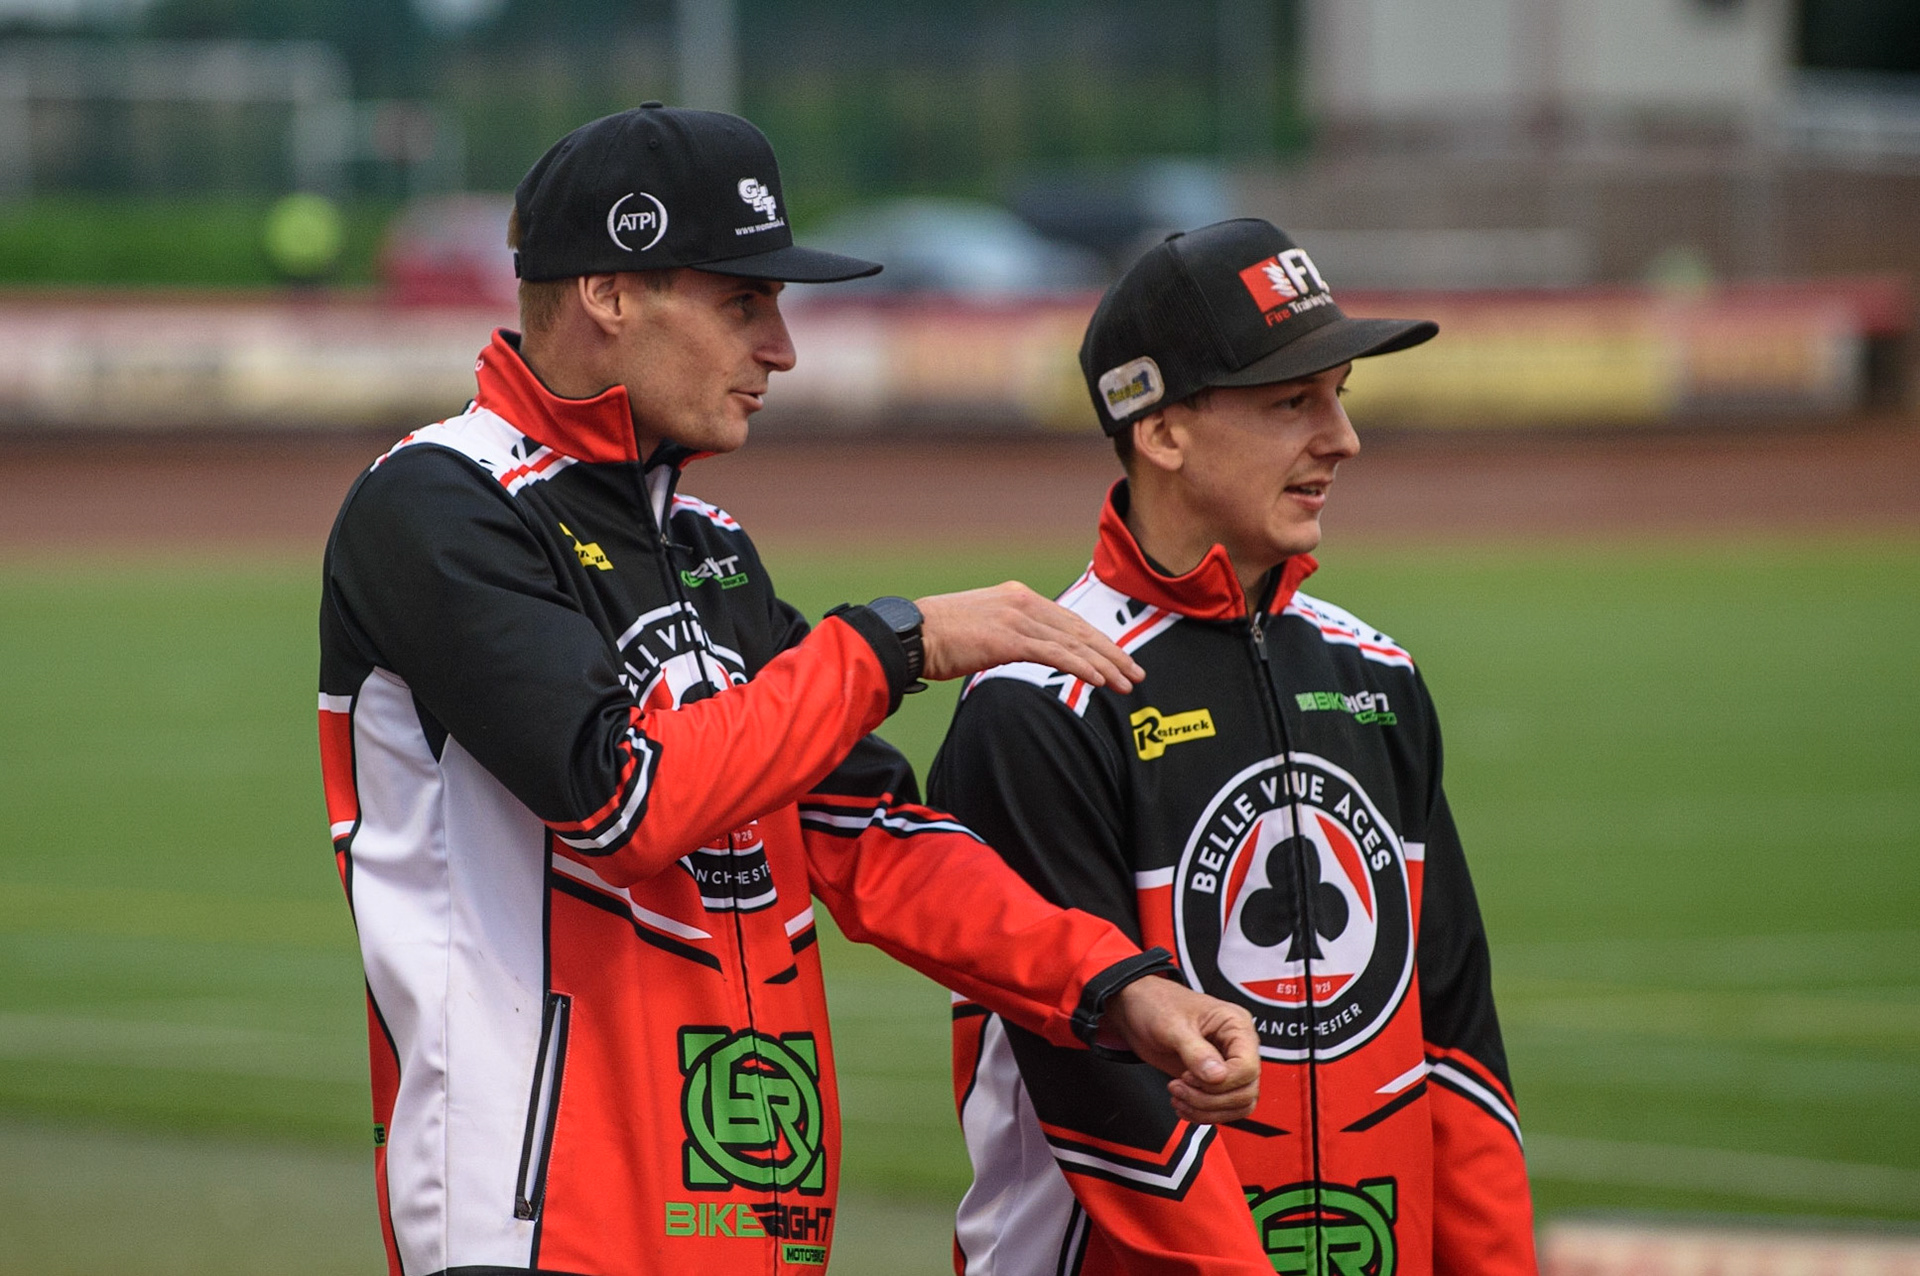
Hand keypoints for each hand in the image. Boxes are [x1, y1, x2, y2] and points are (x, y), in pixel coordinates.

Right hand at [915, 582, 1144, 691]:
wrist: (910, 634)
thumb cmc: (936, 638)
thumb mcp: (979, 629)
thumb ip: (1006, 635)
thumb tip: (1020, 651)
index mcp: (1017, 597)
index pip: (1067, 621)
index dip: (1096, 642)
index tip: (1117, 659)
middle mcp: (1022, 602)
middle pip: (1078, 630)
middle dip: (1111, 653)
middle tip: (1136, 673)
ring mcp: (1017, 618)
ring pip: (1073, 643)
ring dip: (1105, 665)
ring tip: (1127, 683)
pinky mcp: (1009, 638)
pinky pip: (1055, 654)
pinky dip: (1081, 667)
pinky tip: (1099, 681)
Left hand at [1104, 976, 1260, 1124]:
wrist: (1138, 1009)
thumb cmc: (1157, 1004)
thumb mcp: (1173, 1025)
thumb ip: (1195, 1051)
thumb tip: (1217, 1076)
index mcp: (1236, 1025)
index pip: (1248, 1067)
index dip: (1222, 1082)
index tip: (1190, 1076)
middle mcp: (1237, 1047)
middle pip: (1246, 1091)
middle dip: (1210, 1099)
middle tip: (1179, 1086)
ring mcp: (1227, 1065)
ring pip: (1237, 1105)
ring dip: (1206, 1110)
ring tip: (1178, 1097)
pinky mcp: (1213, 1080)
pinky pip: (1223, 1109)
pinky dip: (1202, 1114)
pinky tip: (1182, 1104)